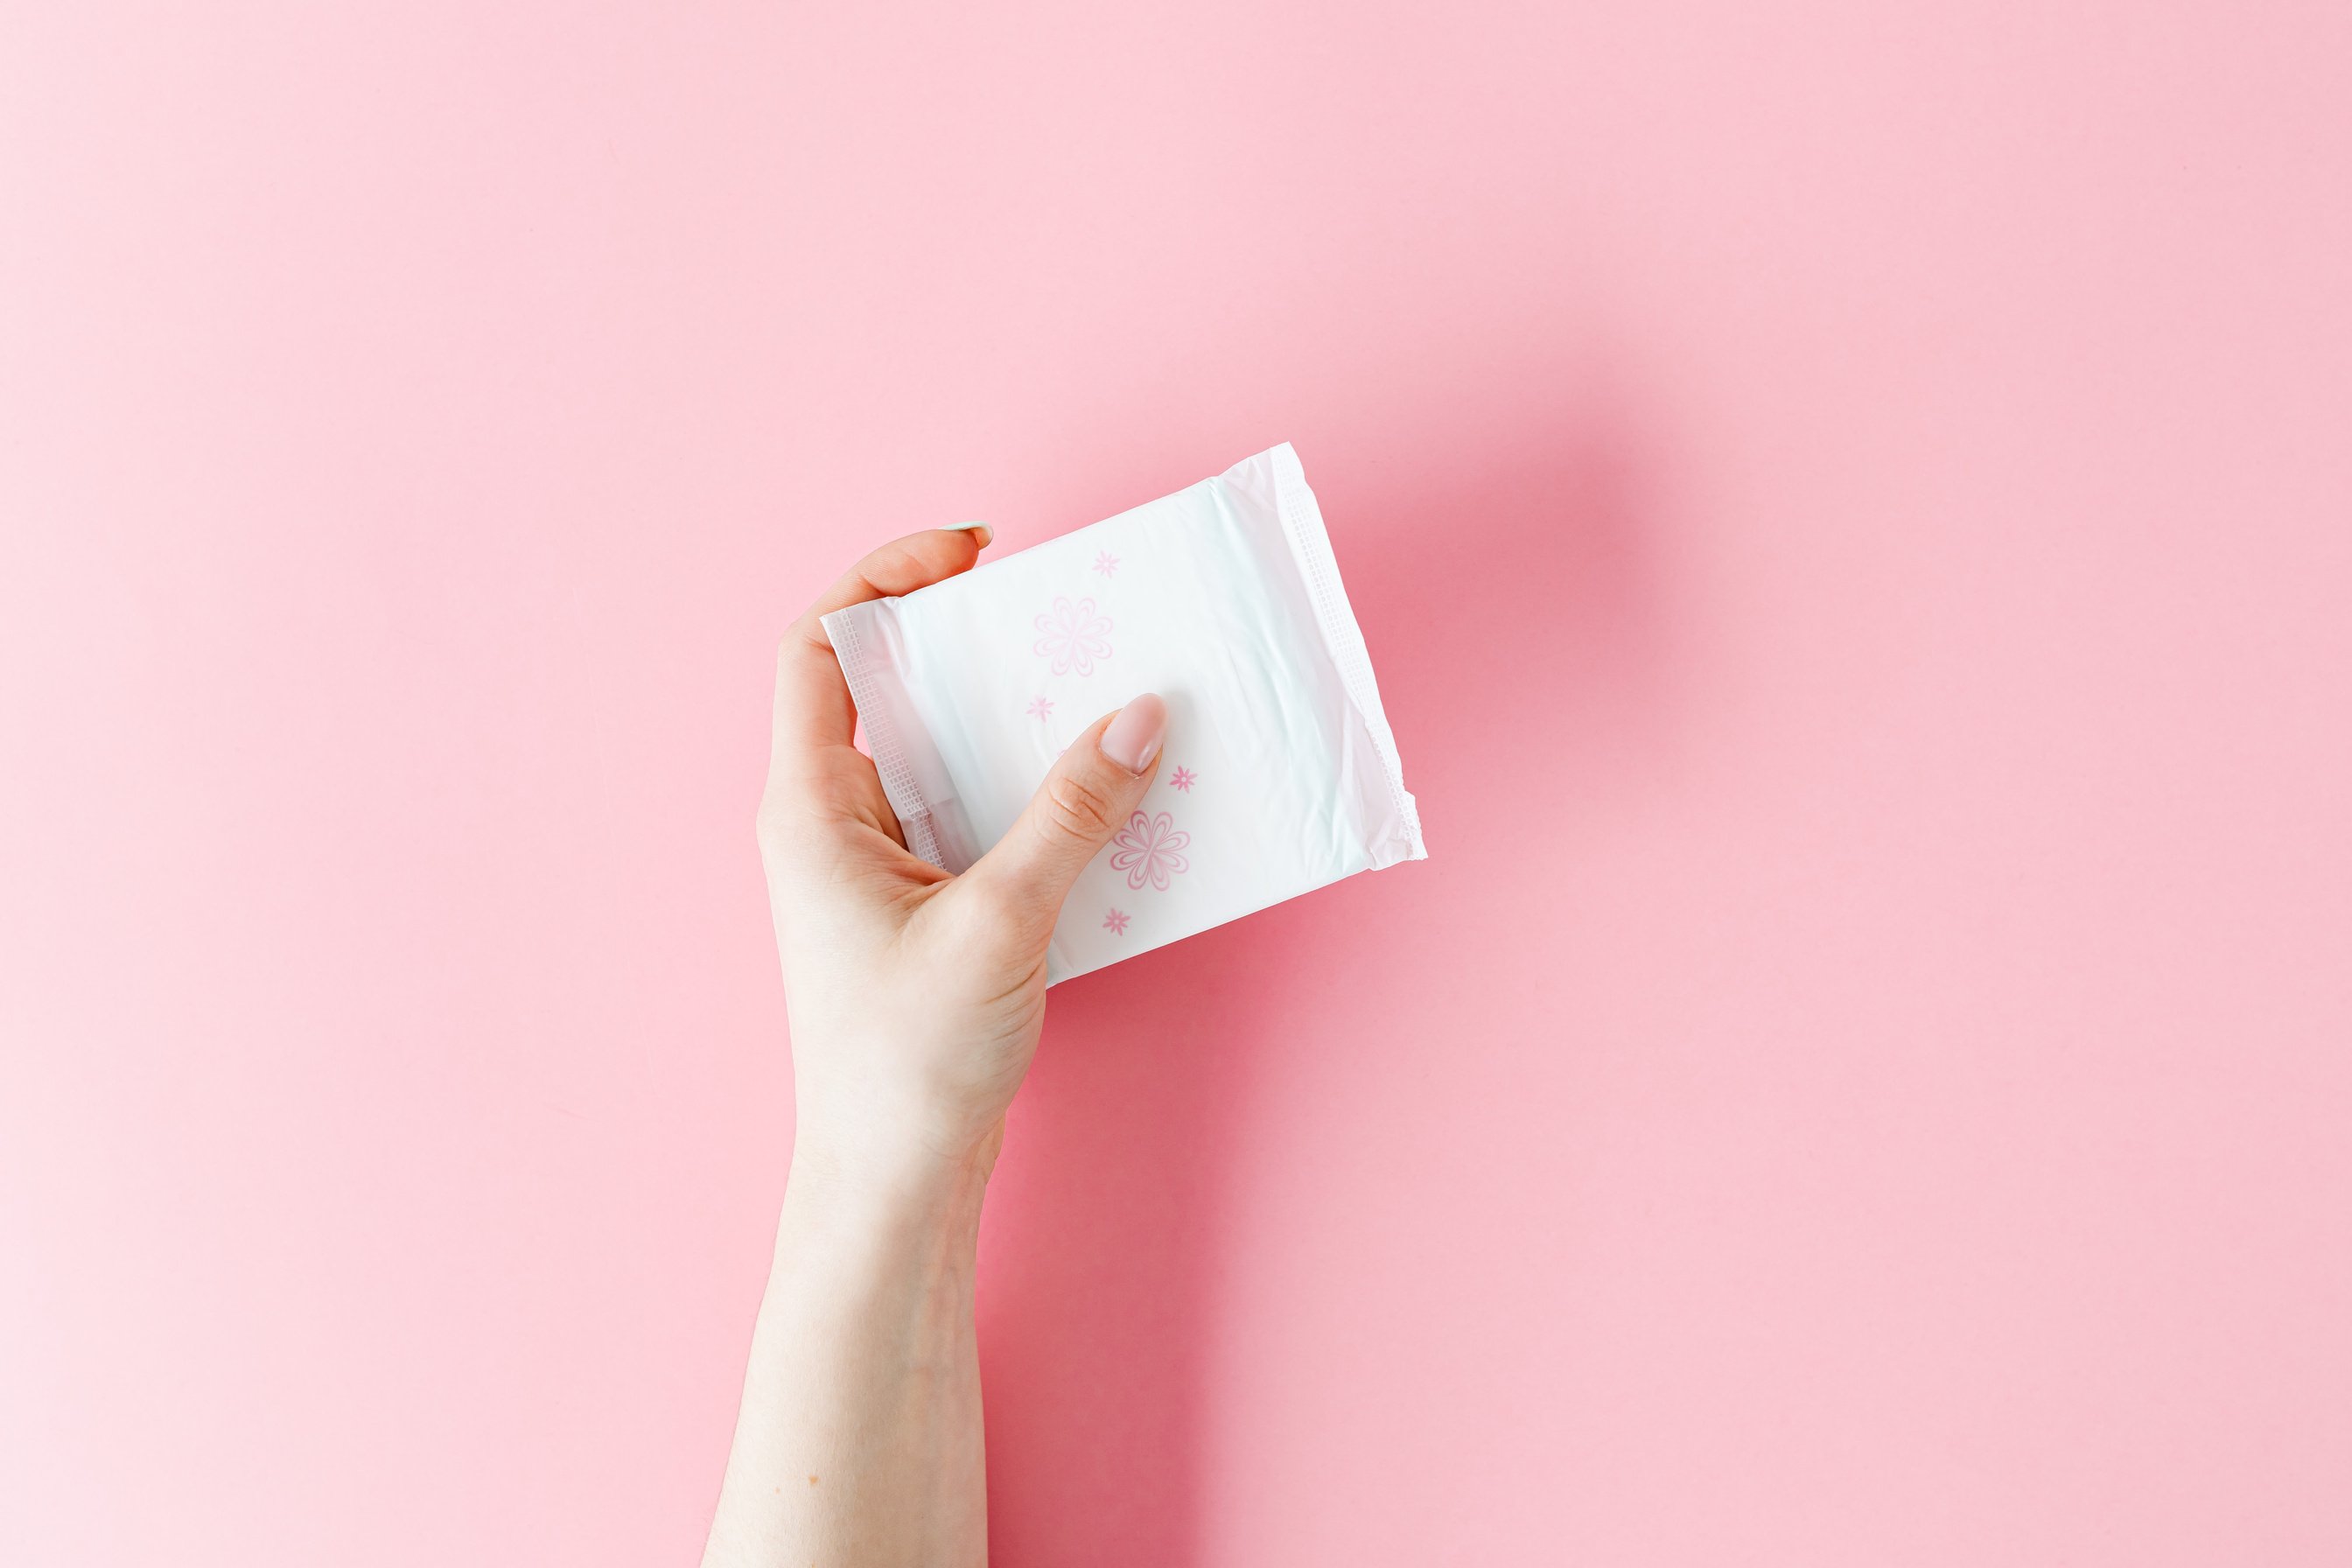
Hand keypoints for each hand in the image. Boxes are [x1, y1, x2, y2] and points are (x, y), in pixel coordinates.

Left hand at [757, 526, 1167, 1193]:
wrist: (894, 1186)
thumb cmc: (907, 1064)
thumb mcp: (1000, 924)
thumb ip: (1071, 817)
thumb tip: (1139, 717)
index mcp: (812, 807)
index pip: (820, 647)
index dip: (885, 578)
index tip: (972, 552)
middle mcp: (837, 825)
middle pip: (897, 690)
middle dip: (982, 647)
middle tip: (1068, 619)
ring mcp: (884, 870)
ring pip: (952, 757)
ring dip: (1025, 725)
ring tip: (1109, 696)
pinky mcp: (932, 911)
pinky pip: (986, 820)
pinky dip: (1044, 797)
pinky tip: (1115, 800)